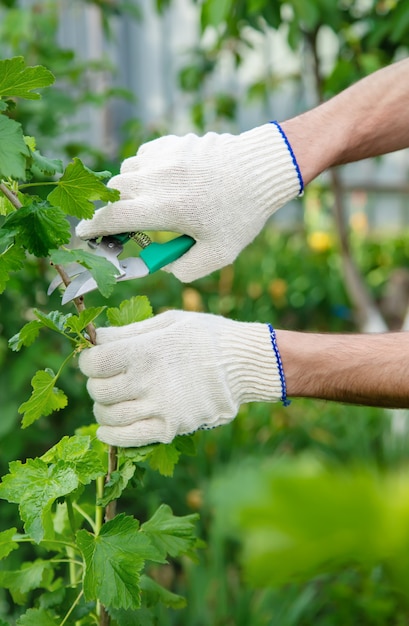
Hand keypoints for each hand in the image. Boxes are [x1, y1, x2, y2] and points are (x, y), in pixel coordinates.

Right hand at [76, 123, 301, 281]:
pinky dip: (144, 171)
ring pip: (126, 172)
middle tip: (126, 226)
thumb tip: (164, 266)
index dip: (92, 228)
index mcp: (167, 209)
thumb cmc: (243, 214)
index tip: (83, 234)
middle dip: (113, 211)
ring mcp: (165, 157)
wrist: (262, 169)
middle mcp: (159, 180)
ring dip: (129, 190)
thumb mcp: (219, 254)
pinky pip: (144, 156)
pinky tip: (163, 181)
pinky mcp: (173, 142)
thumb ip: (186, 268)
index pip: (113, 218)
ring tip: (149, 203)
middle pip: (114, 194)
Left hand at [78, 310, 283, 446]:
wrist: (244, 363)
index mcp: (143, 351)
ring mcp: (158, 407)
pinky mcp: (170, 427)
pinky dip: (112, 436)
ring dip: (103, 409)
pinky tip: (107, 431)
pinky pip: (129, 438)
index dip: (88, 361)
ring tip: (112, 401)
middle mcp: (146, 381)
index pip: (94, 363)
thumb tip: (97, 339)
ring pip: (108, 416)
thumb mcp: (169, 321)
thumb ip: (130, 331)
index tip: (94, 360)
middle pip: (98, 390)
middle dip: (96, 384)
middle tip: (107, 380)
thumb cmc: (206, 336)